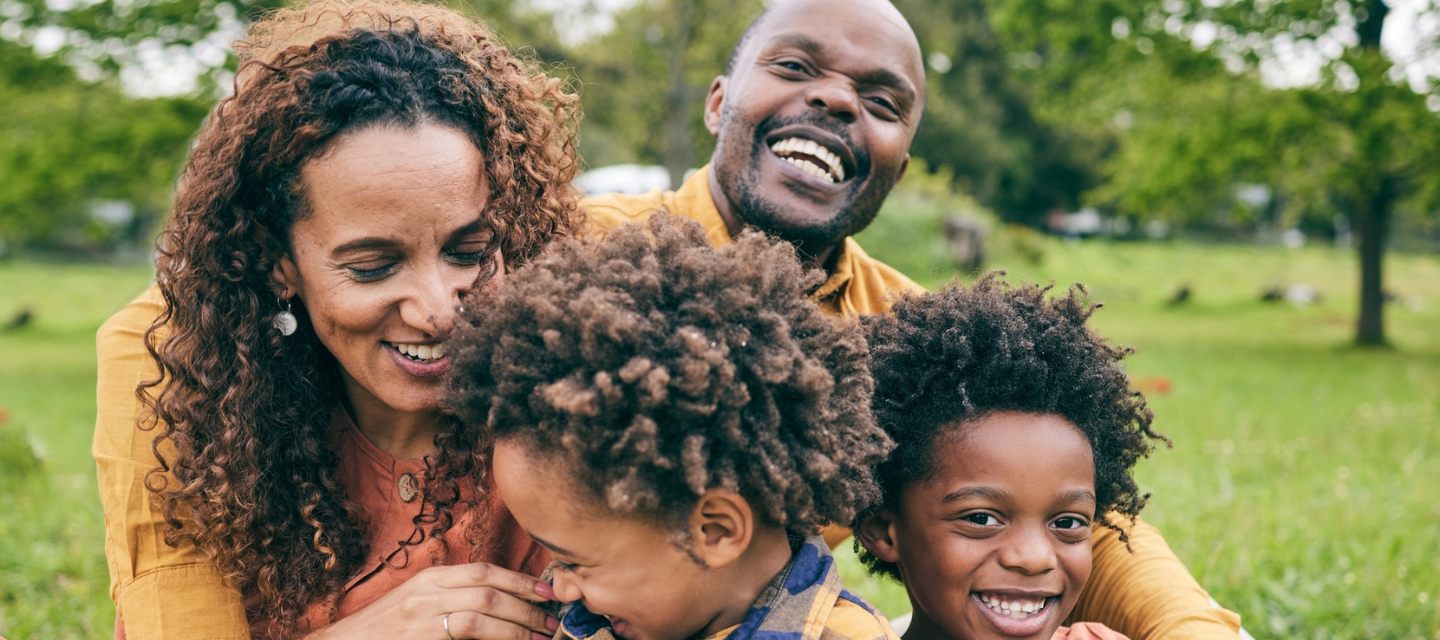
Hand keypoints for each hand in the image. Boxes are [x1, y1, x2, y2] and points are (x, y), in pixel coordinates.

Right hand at [304, 562, 560, 639]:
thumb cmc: (383, 627)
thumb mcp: (416, 600)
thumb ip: (452, 595)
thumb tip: (502, 600)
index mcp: (429, 578)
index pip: (483, 571)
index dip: (520, 579)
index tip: (547, 590)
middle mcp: (425, 594)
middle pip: (488, 593)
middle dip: (526, 606)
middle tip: (552, 620)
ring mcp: (420, 620)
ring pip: (480, 619)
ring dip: (516, 629)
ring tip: (539, 638)